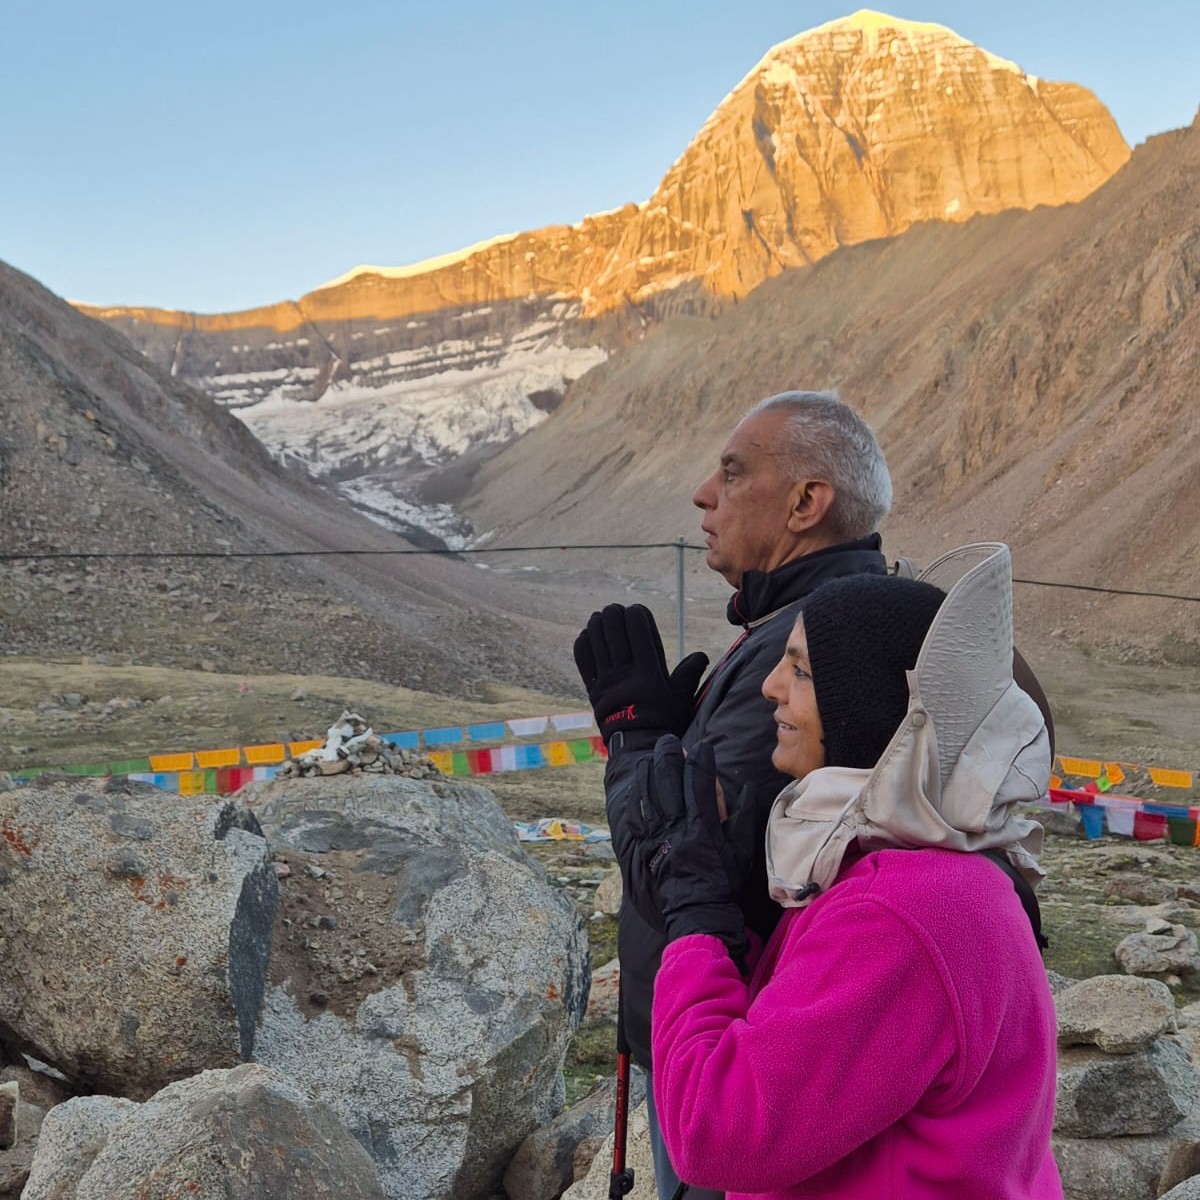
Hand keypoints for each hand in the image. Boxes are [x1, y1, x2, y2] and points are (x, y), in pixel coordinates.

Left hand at [573, 604, 707, 745]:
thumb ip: (689, 675)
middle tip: (617, 611)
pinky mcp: (592, 687)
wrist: (636, 747)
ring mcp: (606, 679)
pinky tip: (588, 635)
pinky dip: (584, 642)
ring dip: (597, 623)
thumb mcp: (682, 700)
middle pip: (612, 628)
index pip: (637, 629)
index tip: (638, 611)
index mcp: (648, 670)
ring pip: (595, 639)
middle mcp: (624, 671)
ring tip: (602, 618)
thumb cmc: (663, 722)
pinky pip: (582, 658)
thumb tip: (701, 655)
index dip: (636, 613)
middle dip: (614, 613)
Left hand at [621, 737, 754, 957]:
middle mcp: (677, 827)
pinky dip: (637, 795)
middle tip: (673, 742)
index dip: (702, 761)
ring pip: (648, 793)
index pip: (700, 783)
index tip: (705, 747)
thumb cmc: (723, 883)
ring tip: (654, 755)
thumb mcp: (741, 851)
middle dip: (670, 756)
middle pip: (668, 781)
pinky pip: (635, 815)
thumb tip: (747, 787)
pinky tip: (639, 784)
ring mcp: (658, 836)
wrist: (696, 914)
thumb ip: (744, 817)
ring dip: (650, 770)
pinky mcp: (645, 846)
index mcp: (703, 827)